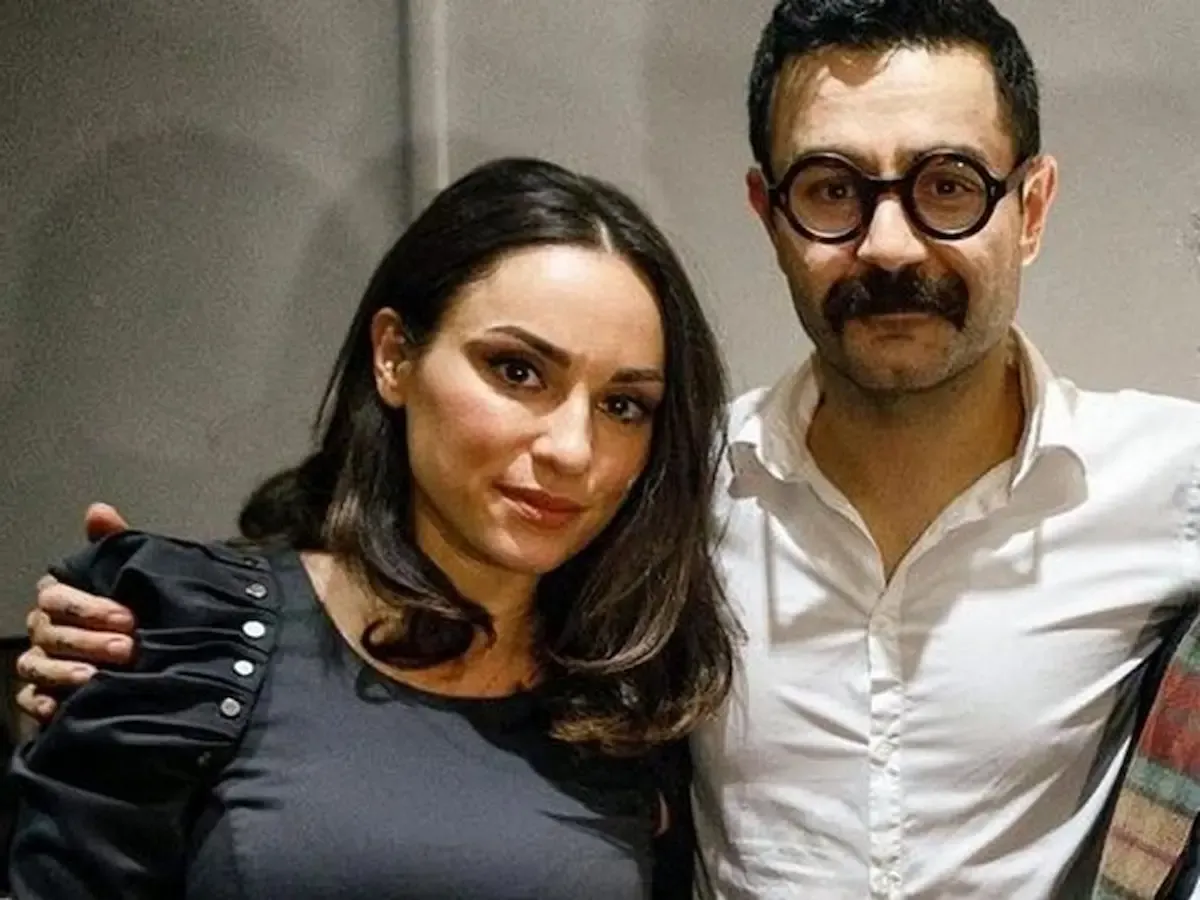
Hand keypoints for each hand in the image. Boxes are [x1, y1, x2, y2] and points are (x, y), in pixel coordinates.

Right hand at [16, 503, 137, 721]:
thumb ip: (115, 544)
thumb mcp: (134, 573)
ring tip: (97, 678)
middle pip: (49, 632)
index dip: (89, 607)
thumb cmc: (138, 606)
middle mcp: (45, 626)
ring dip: (63, 671)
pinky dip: (41, 702)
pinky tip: (59, 707)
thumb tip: (98, 511)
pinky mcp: (44, 693)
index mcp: (62, 596)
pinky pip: (30, 697)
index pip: (56, 596)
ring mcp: (41, 659)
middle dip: (87, 640)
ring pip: (35, 664)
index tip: (128, 617)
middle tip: (127, 649)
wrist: (162, 651)